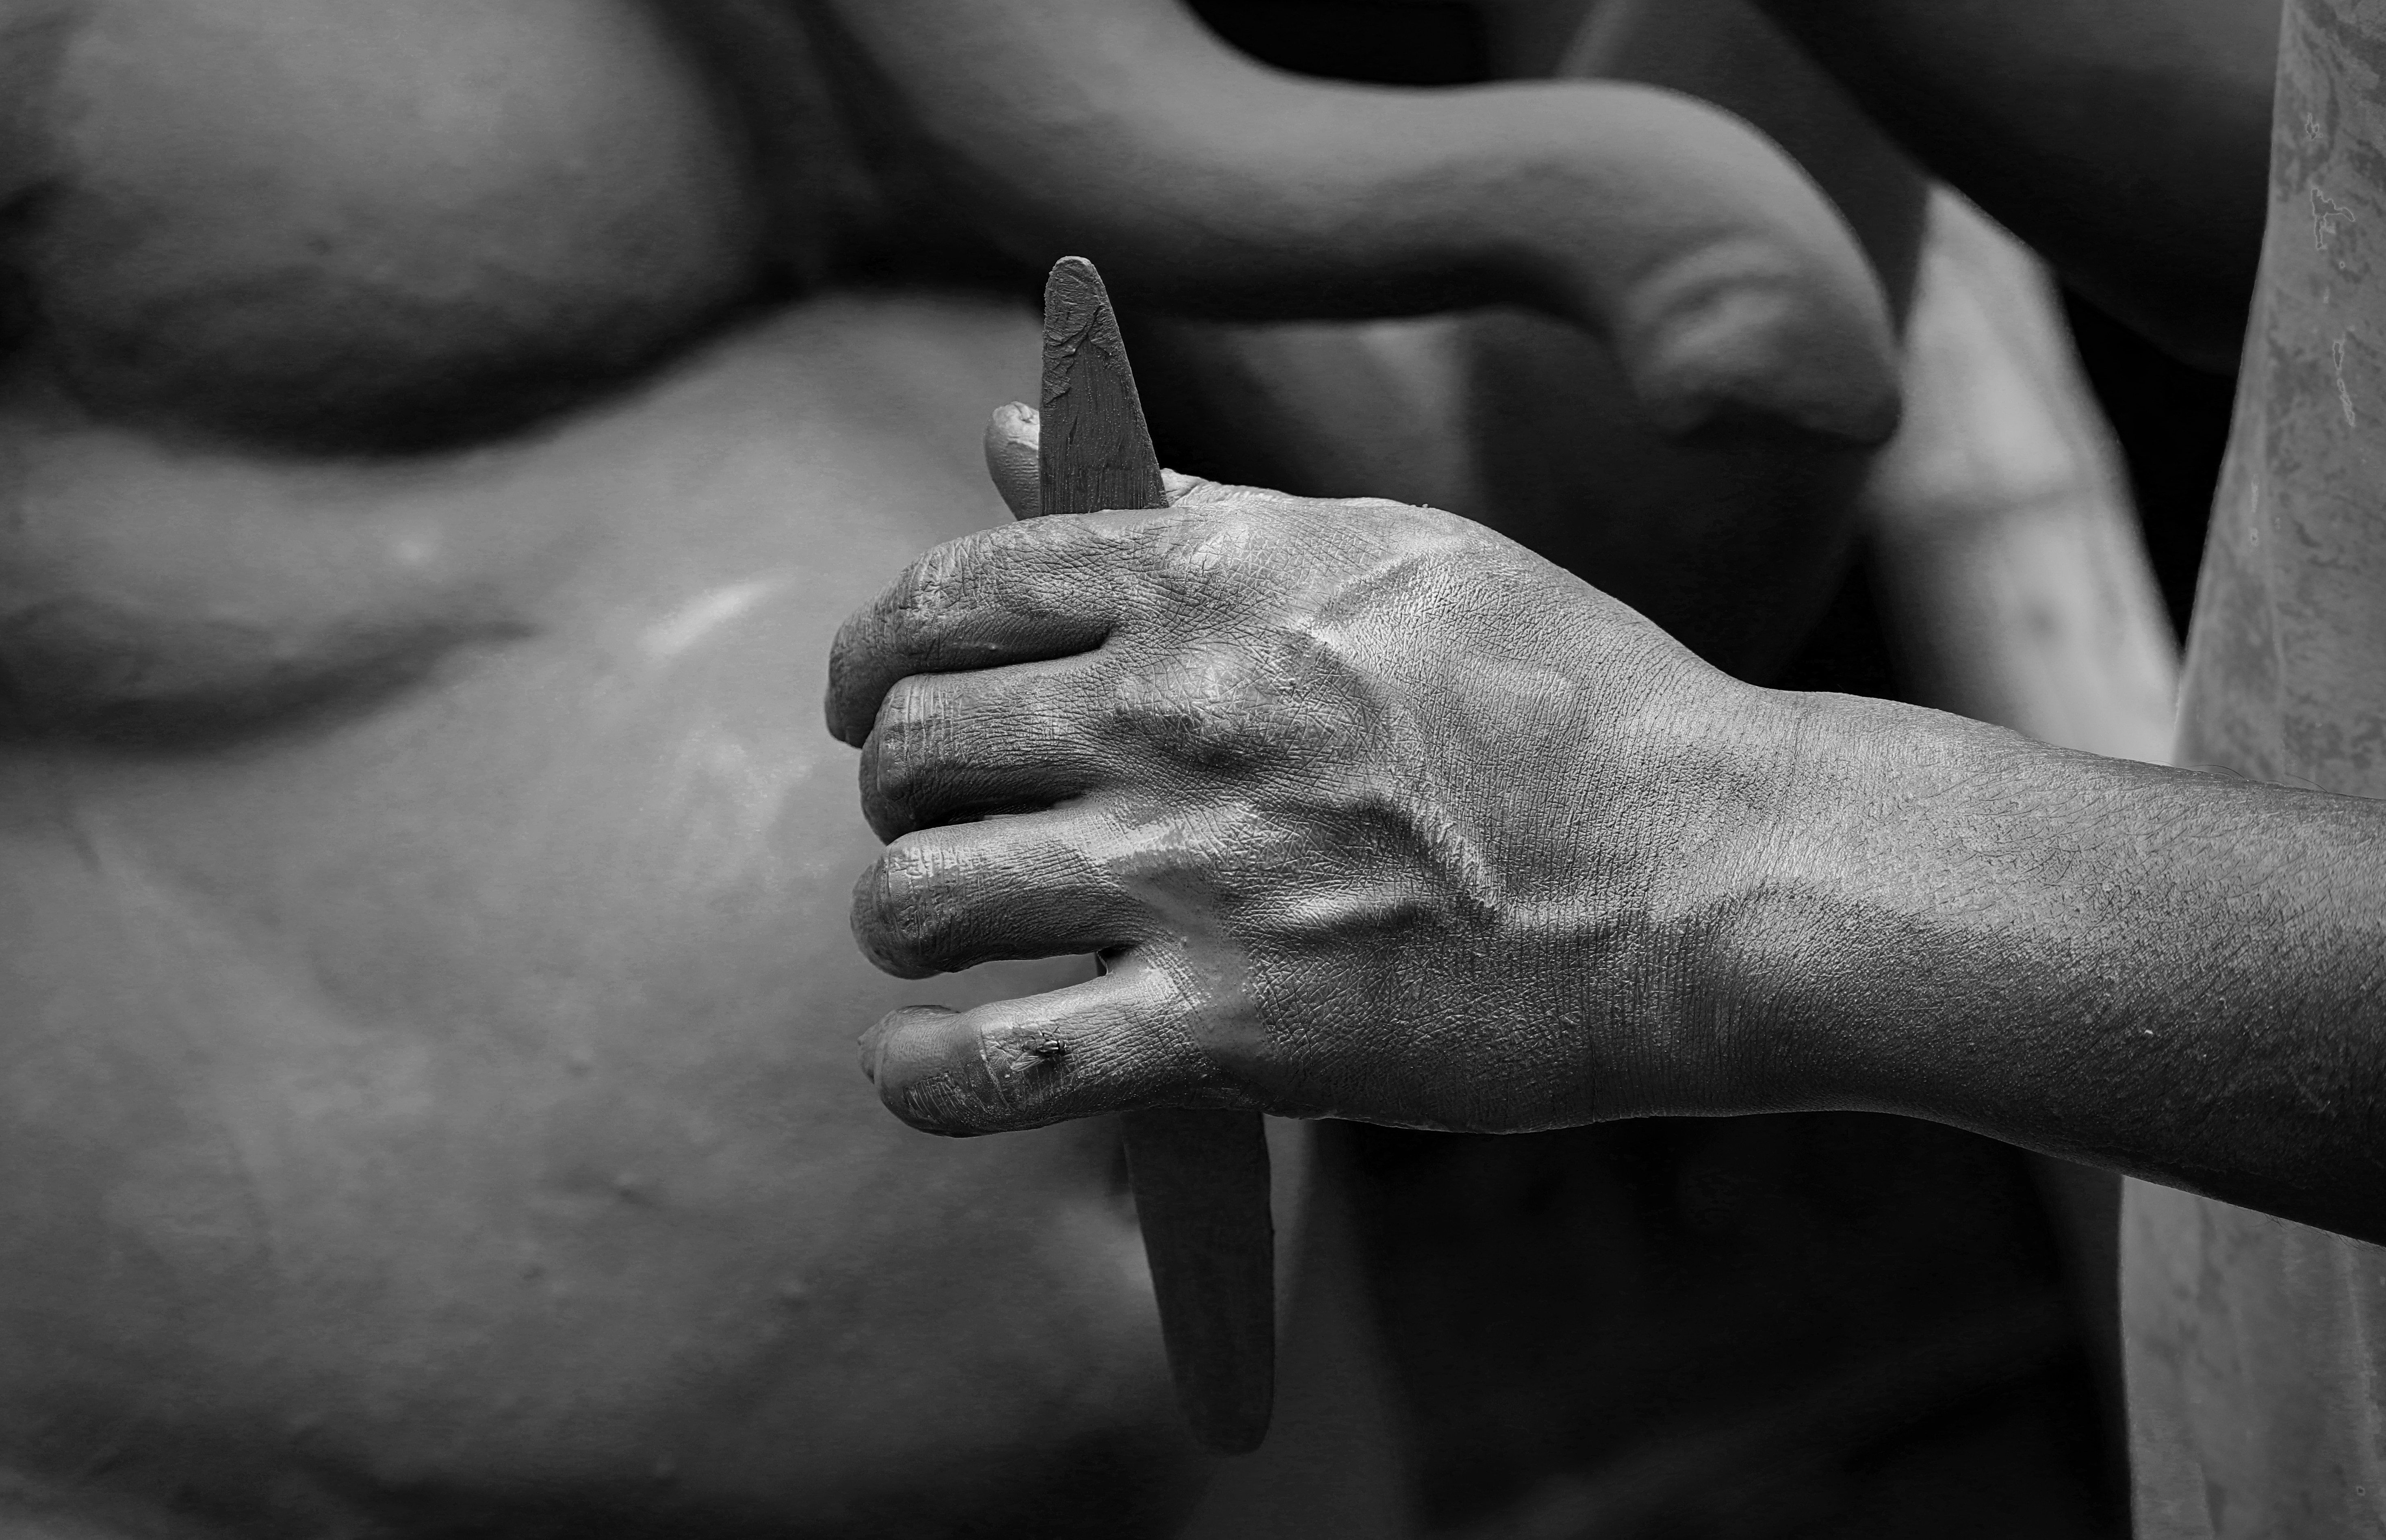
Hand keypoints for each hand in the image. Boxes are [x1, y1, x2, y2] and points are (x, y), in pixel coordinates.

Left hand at [826, 476, 1812, 1135]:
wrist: (1710, 866)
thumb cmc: (1563, 699)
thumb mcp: (1380, 546)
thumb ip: (1180, 498)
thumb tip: (1007, 430)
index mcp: (1205, 581)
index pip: (942, 600)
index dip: (878, 661)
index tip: (883, 707)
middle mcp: (1175, 712)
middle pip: (913, 752)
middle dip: (898, 797)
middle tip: (945, 829)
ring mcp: (1196, 874)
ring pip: (918, 899)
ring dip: (905, 928)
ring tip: (955, 941)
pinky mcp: (1233, 1030)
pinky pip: (995, 1067)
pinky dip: (928, 1077)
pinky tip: (933, 1063)